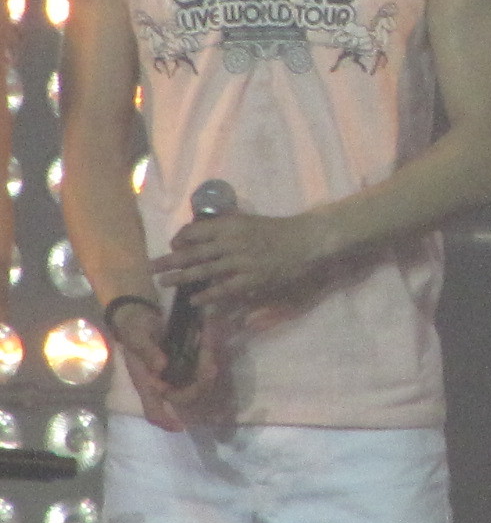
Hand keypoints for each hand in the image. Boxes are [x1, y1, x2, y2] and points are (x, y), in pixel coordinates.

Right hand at [105, 298, 222, 431]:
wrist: (140, 313)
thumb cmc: (134, 329)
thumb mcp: (137, 336)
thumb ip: (147, 351)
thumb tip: (160, 368)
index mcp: (146, 382)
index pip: (154, 410)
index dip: (165, 421)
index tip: (180, 427)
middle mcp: (162, 382)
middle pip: (184, 397)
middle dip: (200, 384)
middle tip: (211, 366)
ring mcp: (174, 372)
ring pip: (196, 382)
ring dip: (207, 369)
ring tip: (210, 347)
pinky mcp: (184, 360)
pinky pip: (200, 366)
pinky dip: (207, 356)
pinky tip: (208, 338)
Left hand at [151, 211, 333, 308]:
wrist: (307, 240)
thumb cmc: (279, 230)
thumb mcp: (250, 221)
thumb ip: (228, 226)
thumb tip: (204, 231)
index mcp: (232, 224)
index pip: (196, 231)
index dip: (181, 238)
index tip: (174, 244)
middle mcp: (232, 241)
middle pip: (193, 251)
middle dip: (170, 260)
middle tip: (150, 267)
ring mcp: (241, 262)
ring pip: (204, 271)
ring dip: (181, 277)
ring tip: (164, 283)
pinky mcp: (251, 279)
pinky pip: (224, 289)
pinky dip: (207, 295)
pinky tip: (194, 301)